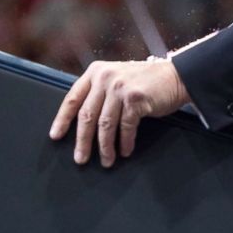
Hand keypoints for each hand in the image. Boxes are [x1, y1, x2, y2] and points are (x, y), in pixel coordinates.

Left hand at [49, 59, 189, 167]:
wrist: (176, 76)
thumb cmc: (146, 81)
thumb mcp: (117, 78)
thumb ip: (100, 92)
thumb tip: (83, 122)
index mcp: (96, 71)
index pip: (73, 98)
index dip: (62, 119)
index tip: (55, 136)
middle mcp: (105, 77)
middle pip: (87, 115)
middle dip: (82, 141)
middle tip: (80, 158)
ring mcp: (120, 87)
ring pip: (104, 124)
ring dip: (104, 147)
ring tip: (106, 161)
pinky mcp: (135, 98)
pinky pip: (125, 127)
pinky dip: (124, 142)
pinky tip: (124, 151)